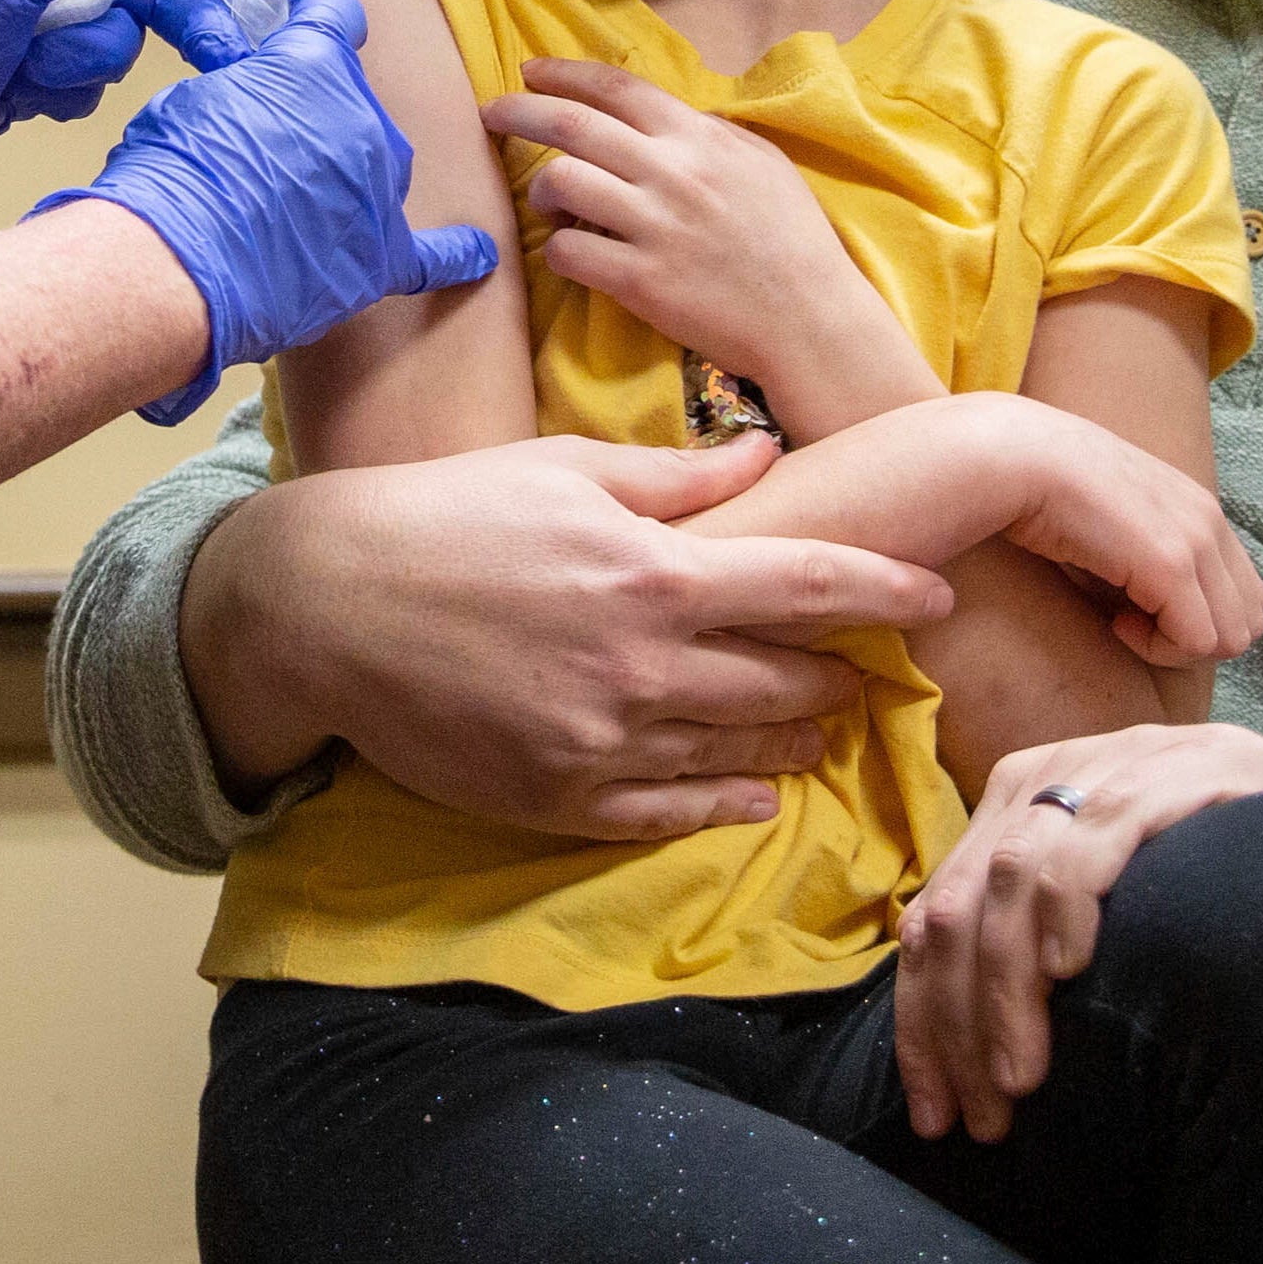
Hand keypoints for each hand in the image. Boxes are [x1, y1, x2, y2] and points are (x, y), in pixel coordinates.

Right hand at [47, 0, 501, 418]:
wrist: (179, 265)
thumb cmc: (172, 177)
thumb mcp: (194, 98)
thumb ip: (243, 88)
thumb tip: (250, 102)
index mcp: (315, 63)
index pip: (337, 16)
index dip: (320, 15)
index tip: (314, 16)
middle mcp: (363, 116)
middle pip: (356, 104)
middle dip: (318, 117)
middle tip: (263, 149)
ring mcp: (379, 190)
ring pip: (378, 169)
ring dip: (345, 177)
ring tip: (288, 206)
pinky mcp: (380, 259)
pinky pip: (432, 256)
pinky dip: (455, 255)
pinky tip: (477, 254)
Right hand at [188, 434, 948, 837]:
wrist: (323, 605)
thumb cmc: (445, 516)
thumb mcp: (563, 469)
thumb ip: (680, 476)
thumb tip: (769, 452)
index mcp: (655, 574)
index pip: (811, 585)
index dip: (888, 590)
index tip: (939, 593)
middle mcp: (643, 667)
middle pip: (790, 680)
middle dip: (844, 672)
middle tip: (873, 666)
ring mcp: (603, 744)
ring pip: (743, 750)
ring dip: (798, 736)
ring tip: (825, 724)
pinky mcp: (560, 799)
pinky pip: (673, 812)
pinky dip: (727, 800)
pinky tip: (755, 791)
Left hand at [479, 60, 930, 434]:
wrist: (810, 318)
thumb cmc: (792, 239)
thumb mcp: (761, 163)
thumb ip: (708, 134)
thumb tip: (662, 118)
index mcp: (699, 138)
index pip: (615, 88)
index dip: (563, 73)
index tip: (529, 70)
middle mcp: (671, 173)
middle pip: (571, 126)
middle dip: (518, 111)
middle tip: (491, 113)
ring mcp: (653, 227)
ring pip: (560, 183)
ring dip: (541, 187)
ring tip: (548, 202)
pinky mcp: (640, 281)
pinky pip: (569, 252)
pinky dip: (558, 249)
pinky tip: (571, 251)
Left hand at [894, 724, 1262, 1140]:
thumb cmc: (1241, 891)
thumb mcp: (1125, 914)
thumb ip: (1045, 947)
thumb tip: (967, 1048)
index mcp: (1025, 804)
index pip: (938, 914)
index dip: (923, 1021)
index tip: (932, 1114)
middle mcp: (1059, 771)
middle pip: (960, 902)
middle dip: (954, 1022)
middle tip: (978, 1115)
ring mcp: (1126, 766)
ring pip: (1013, 878)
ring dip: (1005, 991)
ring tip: (1021, 1077)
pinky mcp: (1189, 772)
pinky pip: (1099, 833)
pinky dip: (1067, 905)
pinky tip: (1068, 972)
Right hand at [962, 398, 1262, 666]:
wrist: (1016, 458)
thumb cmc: (1046, 491)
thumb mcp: (1115, 520)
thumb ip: (1147, 550)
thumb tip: (1150, 603)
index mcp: (1201, 510)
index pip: (1245, 593)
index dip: (1199, 620)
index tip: (1143, 609)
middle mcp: (1210, 522)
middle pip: (1248, 621)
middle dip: (1196, 641)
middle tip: (1139, 626)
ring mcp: (1195, 541)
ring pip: (1232, 638)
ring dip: (1178, 649)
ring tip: (1125, 623)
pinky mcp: (1171, 564)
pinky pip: (1196, 642)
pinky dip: (1158, 648)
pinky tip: (1115, 623)